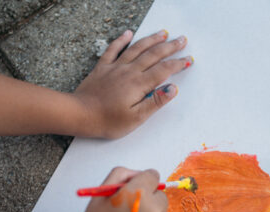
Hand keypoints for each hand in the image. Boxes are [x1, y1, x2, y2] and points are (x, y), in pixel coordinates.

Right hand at [69, 167, 169, 211]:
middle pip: (159, 193)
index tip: (134, 189)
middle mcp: (153, 208)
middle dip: (147, 198)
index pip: (152, 175)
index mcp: (137, 193)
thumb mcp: (100, 196)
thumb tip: (138, 174)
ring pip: (161, 211)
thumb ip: (120, 176)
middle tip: (129, 211)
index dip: (141, 182)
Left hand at [72, 29, 192, 138]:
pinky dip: (122, 40)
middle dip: (170, 47)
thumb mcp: (136, 117)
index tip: (189, 59)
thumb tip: (173, 88)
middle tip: (182, 39)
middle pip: (153, 55)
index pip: (164, 70)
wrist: (80, 114)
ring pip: (137, 48)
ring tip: (163, 33)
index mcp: (139, 84)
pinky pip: (113, 49)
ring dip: (151, 40)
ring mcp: (115, 67)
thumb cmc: (108, 120)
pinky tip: (128, 33)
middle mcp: (129, 71)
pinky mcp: (102, 68)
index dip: (178, 64)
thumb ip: (155, 101)